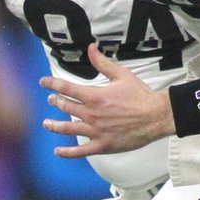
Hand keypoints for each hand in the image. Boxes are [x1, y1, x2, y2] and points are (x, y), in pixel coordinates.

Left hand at [41, 44, 173, 157]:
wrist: (156, 116)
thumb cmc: (140, 96)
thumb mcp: (121, 75)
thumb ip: (102, 63)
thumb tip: (90, 48)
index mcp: (94, 96)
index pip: (66, 88)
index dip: (52, 83)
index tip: (43, 82)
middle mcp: (91, 114)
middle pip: (66, 107)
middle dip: (56, 102)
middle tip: (52, 100)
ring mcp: (95, 131)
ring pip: (68, 128)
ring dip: (54, 125)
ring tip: (46, 123)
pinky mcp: (102, 145)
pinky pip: (80, 151)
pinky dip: (67, 152)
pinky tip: (58, 151)